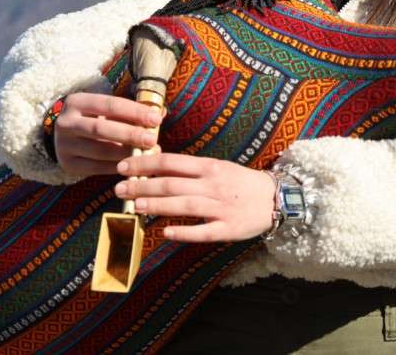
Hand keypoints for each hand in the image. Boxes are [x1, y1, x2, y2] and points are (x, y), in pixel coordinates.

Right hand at [54, 92, 163, 176]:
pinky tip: (134, 165)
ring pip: (99, 151)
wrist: (62, 137)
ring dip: (126, 153)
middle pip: (101, 129)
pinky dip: (117, 166)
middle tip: (152, 139)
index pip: (110, 104)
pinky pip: (97, 168)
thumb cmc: (95, 118)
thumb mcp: (107, 109)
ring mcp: (64, 145)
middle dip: (130, 134)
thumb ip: (131, 110)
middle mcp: (66, 122)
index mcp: (77, 101)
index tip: (155, 119)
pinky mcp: (68, 164)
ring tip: (147, 154)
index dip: (134, 112)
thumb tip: (161, 112)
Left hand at [114, 152, 275, 241]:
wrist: (276, 198)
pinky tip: (166, 233)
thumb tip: (157, 167)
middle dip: (143, 186)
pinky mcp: (228, 229)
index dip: (145, 164)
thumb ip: (191, 169)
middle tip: (119, 188)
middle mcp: (213, 185)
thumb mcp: (217, 167)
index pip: (171, 162)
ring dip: (157, 206)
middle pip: (173, 184)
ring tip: (135, 205)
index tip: (124, 166)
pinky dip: (185, 232)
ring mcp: (221, 208)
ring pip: (184, 206)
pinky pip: (204, 231)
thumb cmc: (240, 181)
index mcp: (210, 167)